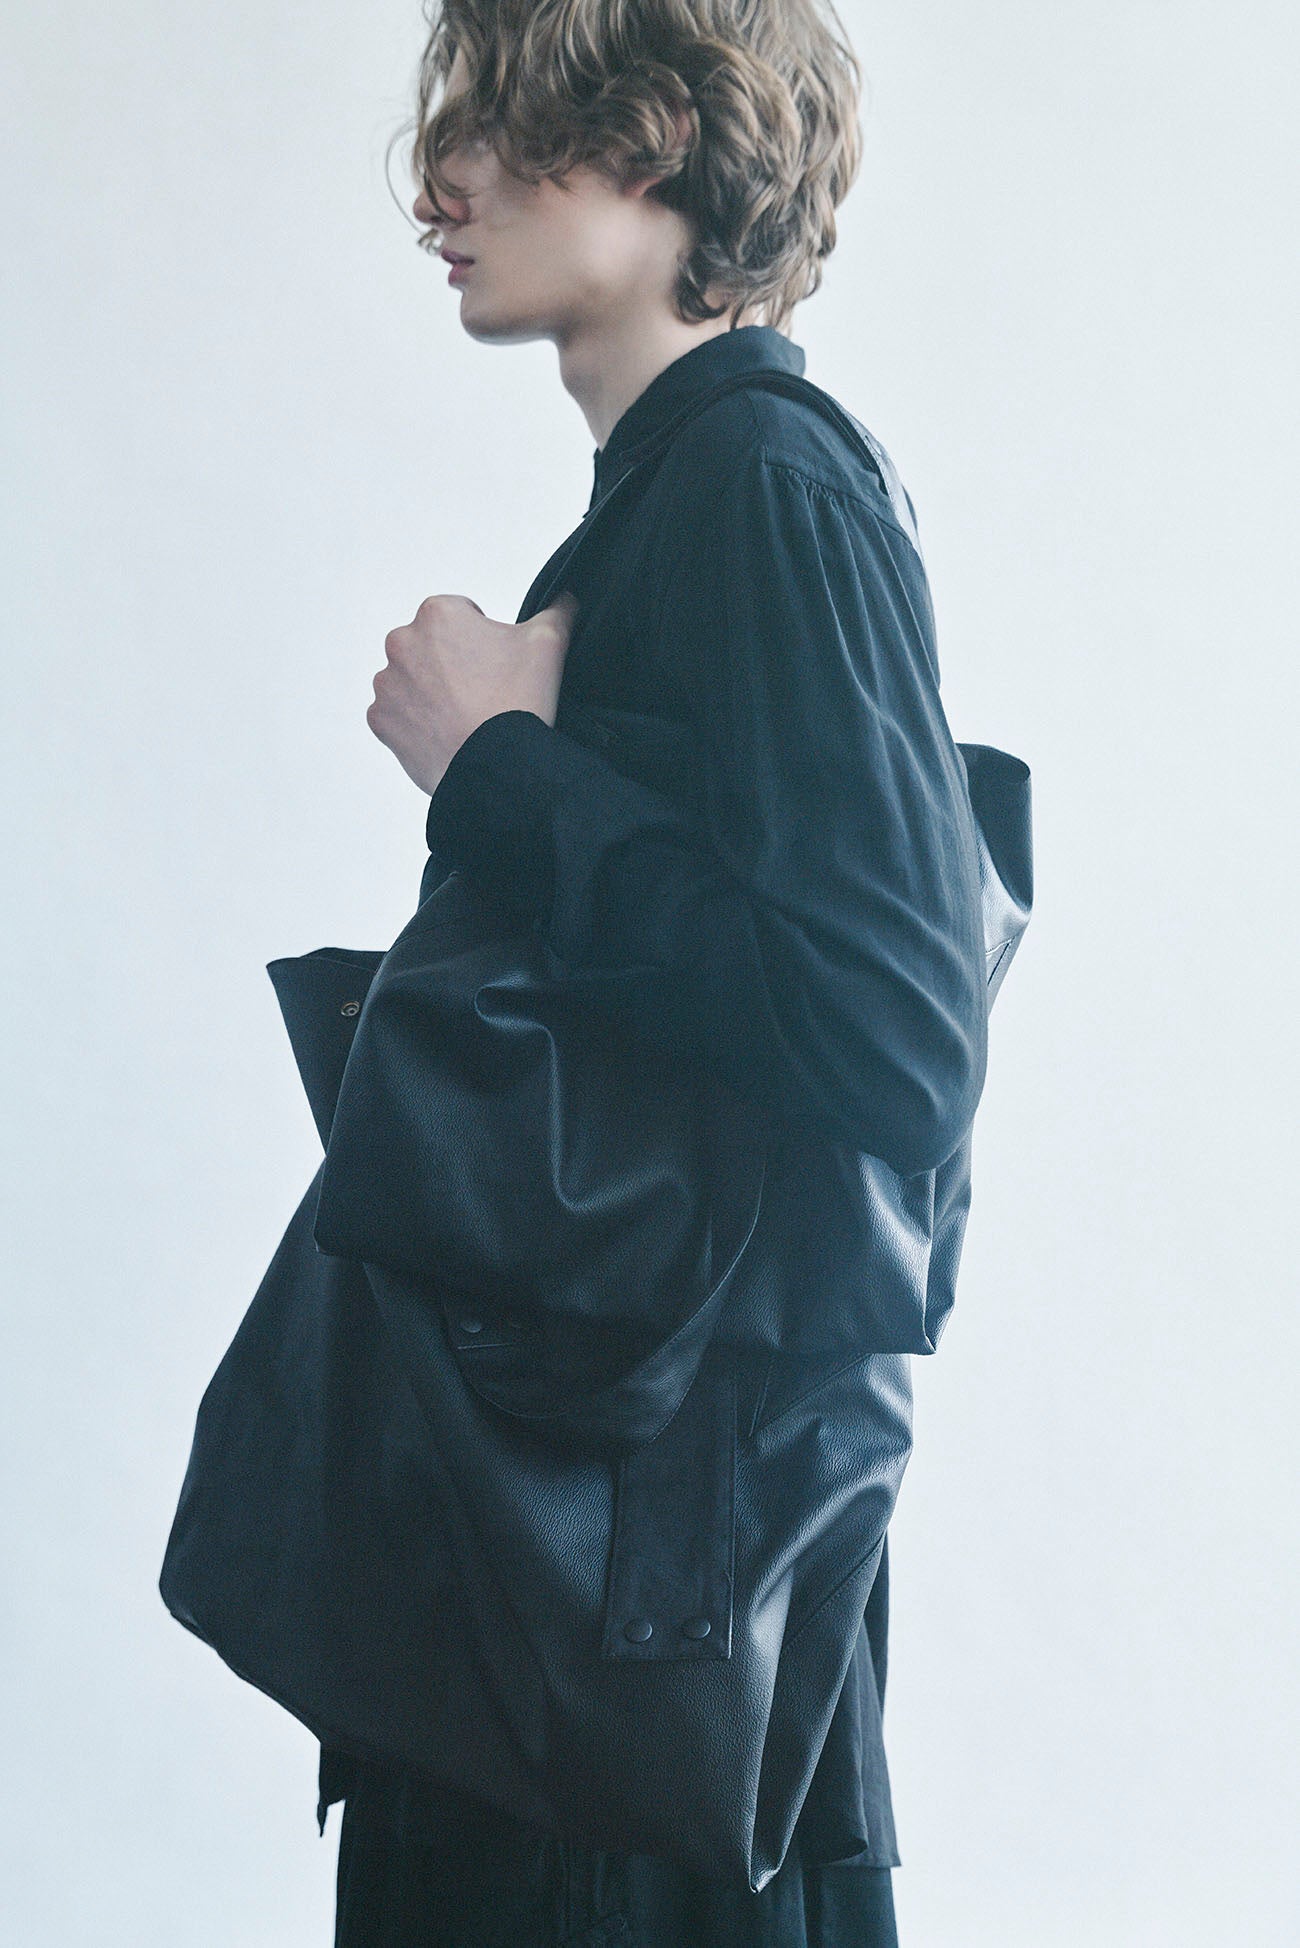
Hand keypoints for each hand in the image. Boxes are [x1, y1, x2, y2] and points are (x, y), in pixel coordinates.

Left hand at [367, 589, 578, 794]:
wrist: (497, 768)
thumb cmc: (518, 701)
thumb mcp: (548, 643)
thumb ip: (557, 611)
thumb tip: (567, 598)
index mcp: (438, 614)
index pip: (460, 617)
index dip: (482, 641)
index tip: (495, 667)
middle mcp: (402, 642)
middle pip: (431, 647)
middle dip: (451, 664)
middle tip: (482, 693)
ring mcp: (387, 684)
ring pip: (412, 680)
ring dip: (431, 692)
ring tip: (463, 716)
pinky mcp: (380, 720)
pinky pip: (396, 715)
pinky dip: (415, 723)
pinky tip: (444, 733)